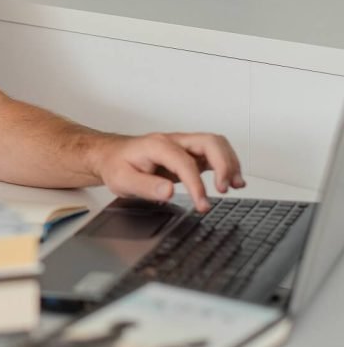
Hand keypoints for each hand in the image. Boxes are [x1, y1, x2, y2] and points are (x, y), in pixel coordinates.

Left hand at [95, 132, 244, 212]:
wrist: (110, 156)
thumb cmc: (116, 165)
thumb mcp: (122, 180)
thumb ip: (145, 186)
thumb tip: (168, 191)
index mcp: (157, 146)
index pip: (185, 162)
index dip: (196, 184)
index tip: (202, 204)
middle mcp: (173, 142)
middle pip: (209, 142)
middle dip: (223, 164)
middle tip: (224, 189)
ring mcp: (182, 146)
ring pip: (216, 144)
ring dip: (230, 163)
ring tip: (236, 185)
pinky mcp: (188, 154)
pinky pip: (214, 153)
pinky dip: (227, 165)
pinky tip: (232, 181)